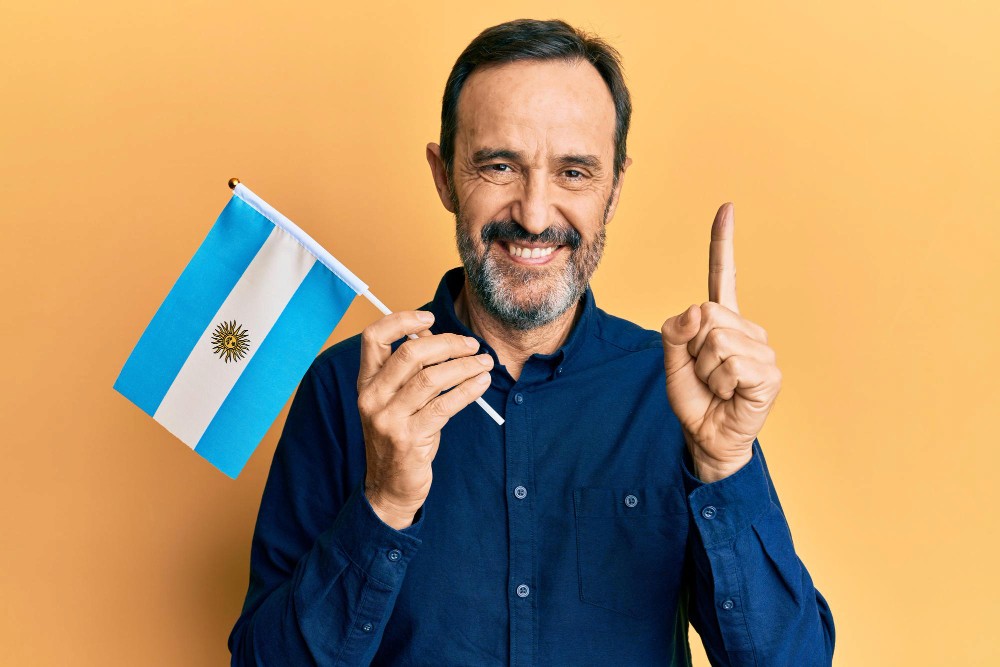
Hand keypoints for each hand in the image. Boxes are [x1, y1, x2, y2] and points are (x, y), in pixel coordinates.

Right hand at [358, 311, 493, 528]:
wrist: (390, 487)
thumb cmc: (400, 436)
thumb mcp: (398, 400)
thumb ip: (412, 368)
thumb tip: (434, 332)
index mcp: (366, 382)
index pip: (374, 337)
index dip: (402, 320)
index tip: (430, 316)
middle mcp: (372, 398)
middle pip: (410, 353)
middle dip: (447, 343)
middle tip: (471, 345)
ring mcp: (388, 419)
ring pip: (431, 378)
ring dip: (464, 366)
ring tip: (485, 363)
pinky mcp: (409, 438)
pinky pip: (445, 405)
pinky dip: (468, 390)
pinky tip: (481, 383)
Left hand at [660, 203, 781, 482]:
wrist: (707, 436)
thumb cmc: (694, 397)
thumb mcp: (671, 360)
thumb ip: (676, 330)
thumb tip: (699, 310)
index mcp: (723, 321)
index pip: (722, 276)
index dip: (723, 243)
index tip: (727, 208)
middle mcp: (747, 330)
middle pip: (708, 315)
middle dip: (693, 349)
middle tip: (703, 373)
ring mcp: (762, 350)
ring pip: (717, 341)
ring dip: (706, 369)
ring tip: (717, 386)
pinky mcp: (770, 373)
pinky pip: (731, 363)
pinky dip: (721, 382)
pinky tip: (731, 393)